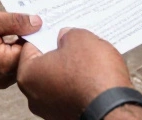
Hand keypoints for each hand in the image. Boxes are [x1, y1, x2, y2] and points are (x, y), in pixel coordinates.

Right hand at [0, 10, 41, 87]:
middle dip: (30, 34)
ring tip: (15, 21)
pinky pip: (9, 60)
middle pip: (29, 54)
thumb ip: (15, 21)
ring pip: (19, 56)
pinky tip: (5, 32)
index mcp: (5, 64)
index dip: (38, 30)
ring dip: (19, 39)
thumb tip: (38, 22)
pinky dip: (10, 46)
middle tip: (31, 13)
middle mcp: (4, 77)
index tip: (43, 14)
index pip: (35, 48)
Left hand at [17, 29, 132, 119]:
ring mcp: (50, 110)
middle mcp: (34, 96)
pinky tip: (93, 76)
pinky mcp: (67, 117)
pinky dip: (78, 85)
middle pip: (44, 65)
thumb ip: (68, 34)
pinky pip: (69, 94)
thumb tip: (67, 37)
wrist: (114, 108)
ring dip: (70, 70)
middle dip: (59, 53)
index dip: (46, 35)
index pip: (30, 47)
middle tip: (75, 42)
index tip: (56, 29)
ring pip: (57, 81)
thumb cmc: (93, 78)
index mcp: (28, 75)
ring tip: (89, 60)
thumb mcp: (81, 38)